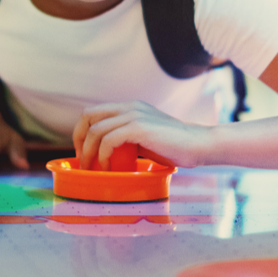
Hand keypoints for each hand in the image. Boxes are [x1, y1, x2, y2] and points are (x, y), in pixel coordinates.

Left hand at [73, 101, 210, 170]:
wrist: (198, 144)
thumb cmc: (175, 147)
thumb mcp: (145, 139)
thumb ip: (128, 139)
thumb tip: (108, 153)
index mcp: (130, 107)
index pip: (93, 112)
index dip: (81, 132)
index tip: (82, 153)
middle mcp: (129, 107)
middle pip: (88, 116)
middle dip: (78, 139)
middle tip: (82, 161)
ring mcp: (134, 115)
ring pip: (96, 130)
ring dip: (89, 152)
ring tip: (92, 169)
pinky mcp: (139, 127)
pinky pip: (109, 140)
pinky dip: (103, 156)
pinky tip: (108, 168)